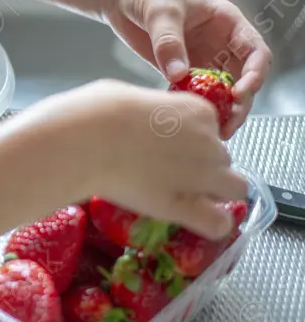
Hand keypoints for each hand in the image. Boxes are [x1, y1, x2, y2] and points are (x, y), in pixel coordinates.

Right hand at [9, 80, 247, 239]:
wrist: (86, 139)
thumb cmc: (97, 111)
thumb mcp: (129, 97)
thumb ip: (152, 112)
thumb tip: (143, 119)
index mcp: (198, 111)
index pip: (210, 128)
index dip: (190, 138)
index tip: (166, 144)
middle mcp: (210, 142)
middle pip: (222, 158)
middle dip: (202, 165)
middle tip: (169, 171)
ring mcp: (203, 176)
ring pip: (235, 189)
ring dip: (214, 192)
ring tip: (183, 196)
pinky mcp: (186, 206)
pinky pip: (218, 223)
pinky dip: (211, 224)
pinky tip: (194, 221)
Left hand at [103, 0, 272, 138]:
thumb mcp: (161, 10)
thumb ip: (169, 41)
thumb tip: (179, 75)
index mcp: (227, 23)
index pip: (255, 51)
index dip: (254, 74)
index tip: (240, 92)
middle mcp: (219, 43)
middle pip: (240, 78)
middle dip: (238, 103)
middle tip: (227, 125)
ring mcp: (200, 58)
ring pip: (218, 90)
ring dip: (217, 109)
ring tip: (211, 130)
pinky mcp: (178, 69)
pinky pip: (190, 92)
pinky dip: (190, 105)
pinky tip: (183, 118)